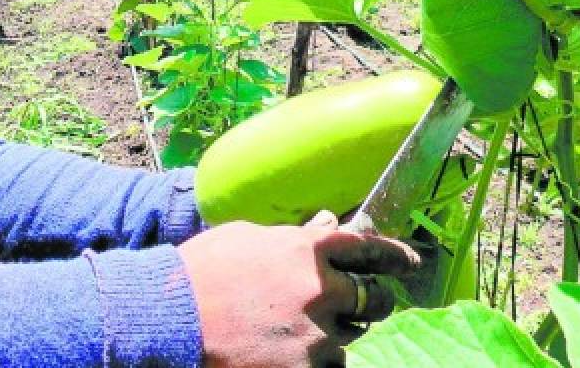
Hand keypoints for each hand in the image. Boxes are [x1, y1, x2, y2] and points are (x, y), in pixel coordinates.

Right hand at [177, 210, 419, 366]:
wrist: (170, 317)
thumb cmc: (201, 269)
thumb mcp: (246, 238)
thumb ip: (293, 237)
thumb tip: (327, 226)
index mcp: (307, 250)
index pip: (368, 249)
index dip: (394, 256)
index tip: (408, 262)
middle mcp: (321, 290)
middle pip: (373, 300)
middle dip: (371, 302)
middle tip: (362, 304)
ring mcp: (316, 335)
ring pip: (349, 339)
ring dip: (332, 335)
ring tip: (296, 332)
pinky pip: (327, 367)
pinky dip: (314, 361)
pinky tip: (286, 352)